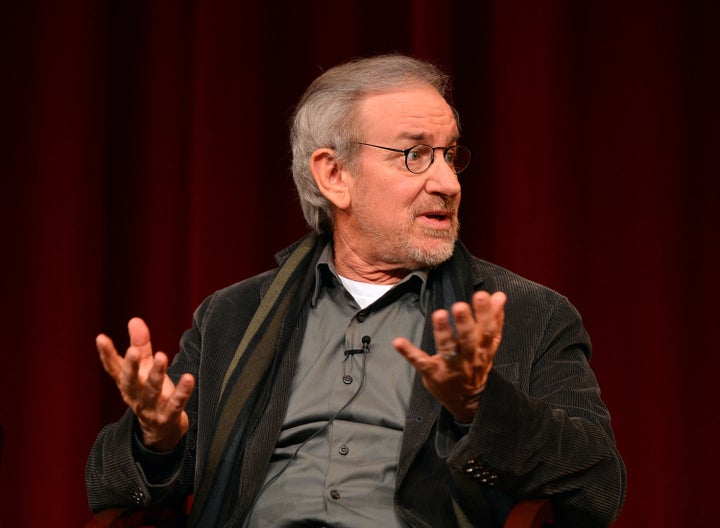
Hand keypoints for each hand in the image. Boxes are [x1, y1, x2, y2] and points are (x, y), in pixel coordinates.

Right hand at [96, 317, 194, 450]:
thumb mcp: (145, 369)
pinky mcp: (168, 417)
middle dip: (130, 366)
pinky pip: (176, 404)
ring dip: (156, 375)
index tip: (101, 338)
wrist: (162, 431)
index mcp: (127, 384)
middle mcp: (136, 396)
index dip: (106, 354)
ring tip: (162, 356)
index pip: (114, 368)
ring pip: (152, 391)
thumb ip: (141, 346)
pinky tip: (189, 378)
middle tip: (132, 351)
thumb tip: (134, 319)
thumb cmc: (151, 394)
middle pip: (130, 382)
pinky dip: (182, 392)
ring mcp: (151, 408)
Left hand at [393, 291, 505, 422]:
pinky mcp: (432, 372)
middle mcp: (469, 357)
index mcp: (483, 348)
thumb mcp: (488, 344)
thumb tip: (499, 296)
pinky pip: (421, 362)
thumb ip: (494, 319)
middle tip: (460, 306)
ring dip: (442, 332)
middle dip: (465, 323)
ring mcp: (450, 366)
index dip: (486, 313)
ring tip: (439, 315)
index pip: (488, 330)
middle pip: (469, 339)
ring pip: (447, 348)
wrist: (468, 401)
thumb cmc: (476, 365)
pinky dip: (409, 352)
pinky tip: (398, 342)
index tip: (482, 295)